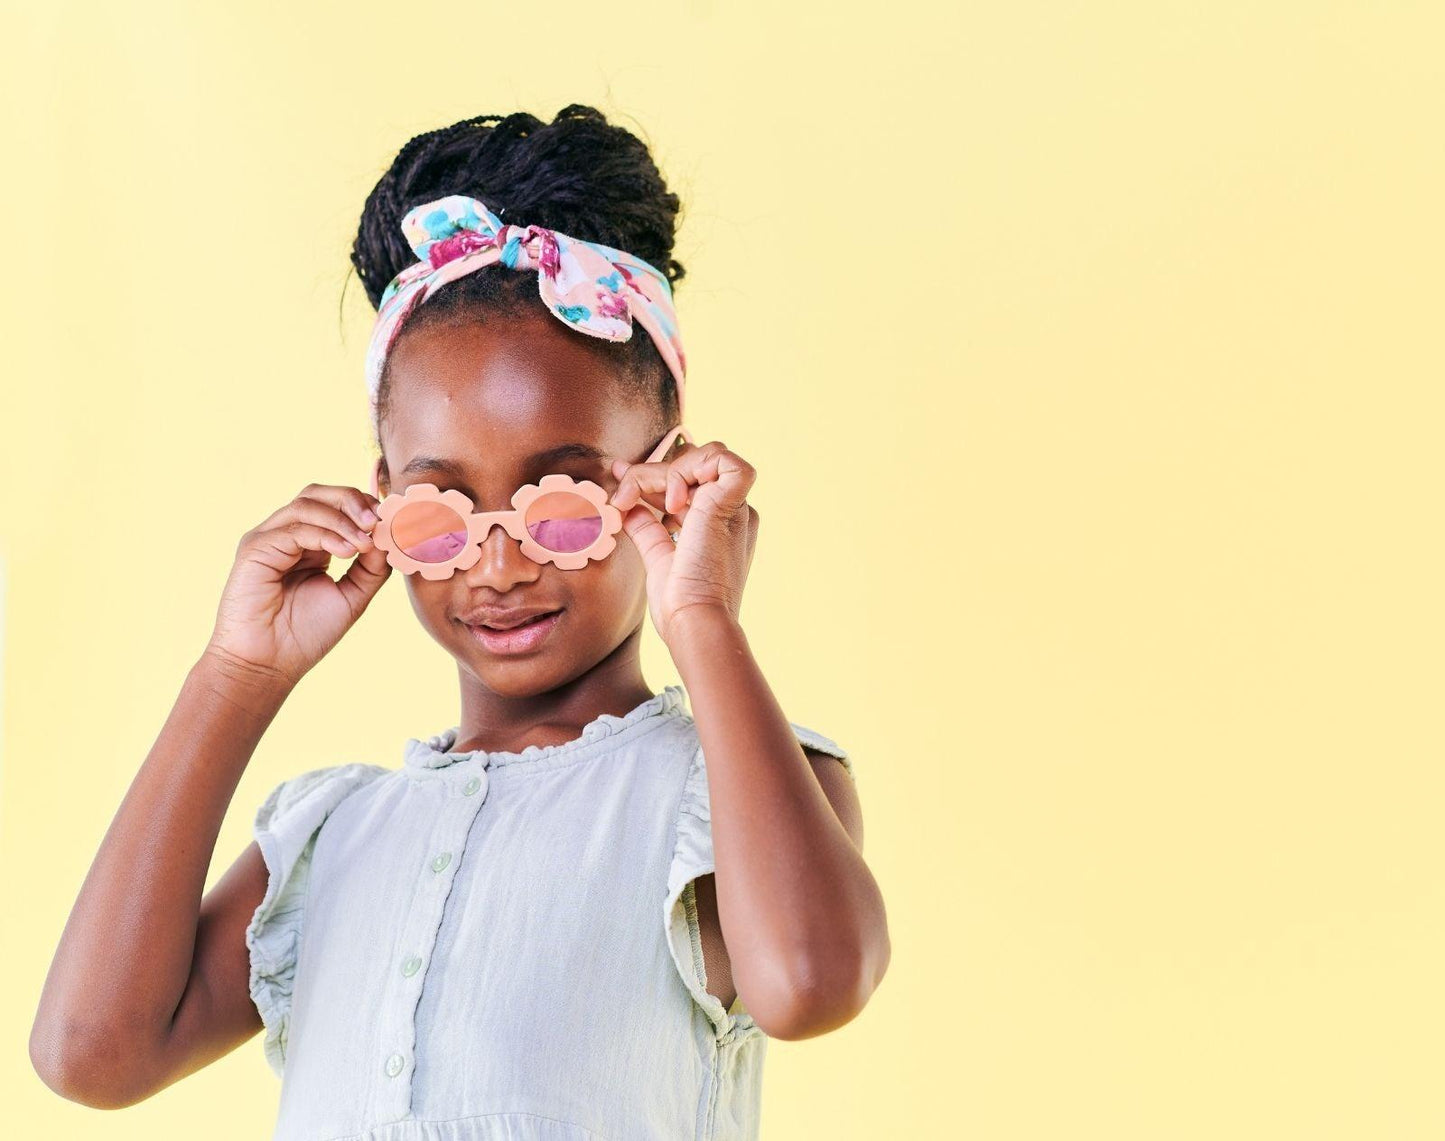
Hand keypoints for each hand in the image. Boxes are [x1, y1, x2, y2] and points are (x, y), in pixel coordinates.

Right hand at [205, 483, 391, 688]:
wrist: (267, 665)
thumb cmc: (305, 636)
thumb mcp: (352, 596)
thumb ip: (372, 567)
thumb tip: (391, 536)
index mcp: (309, 545)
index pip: (335, 506)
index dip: (364, 507)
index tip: (391, 522)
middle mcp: (286, 536)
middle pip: (318, 494)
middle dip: (352, 500)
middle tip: (378, 520)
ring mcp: (268, 539)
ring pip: (307, 504)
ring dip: (343, 518)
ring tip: (365, 542)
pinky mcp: (255, 548)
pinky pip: (295, 528)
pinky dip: (326, 535)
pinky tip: (347, 551)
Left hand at [608, 440, 758, 645]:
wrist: (695, 621)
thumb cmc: (679, 602)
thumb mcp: (658, 555)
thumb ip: (647, 527)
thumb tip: (626, 504)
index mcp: (720, 525)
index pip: (688, 483)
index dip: (653, 476)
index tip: (620, 476)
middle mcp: (732, 512)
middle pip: (691, 467)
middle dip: (648, 476)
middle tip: (620, 498)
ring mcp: (736, 507)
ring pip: (701, 457)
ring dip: (662, 473)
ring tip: (635, 501)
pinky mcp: (733, 501)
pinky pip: (720, 456)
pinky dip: (687, 468)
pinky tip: (669, 501)